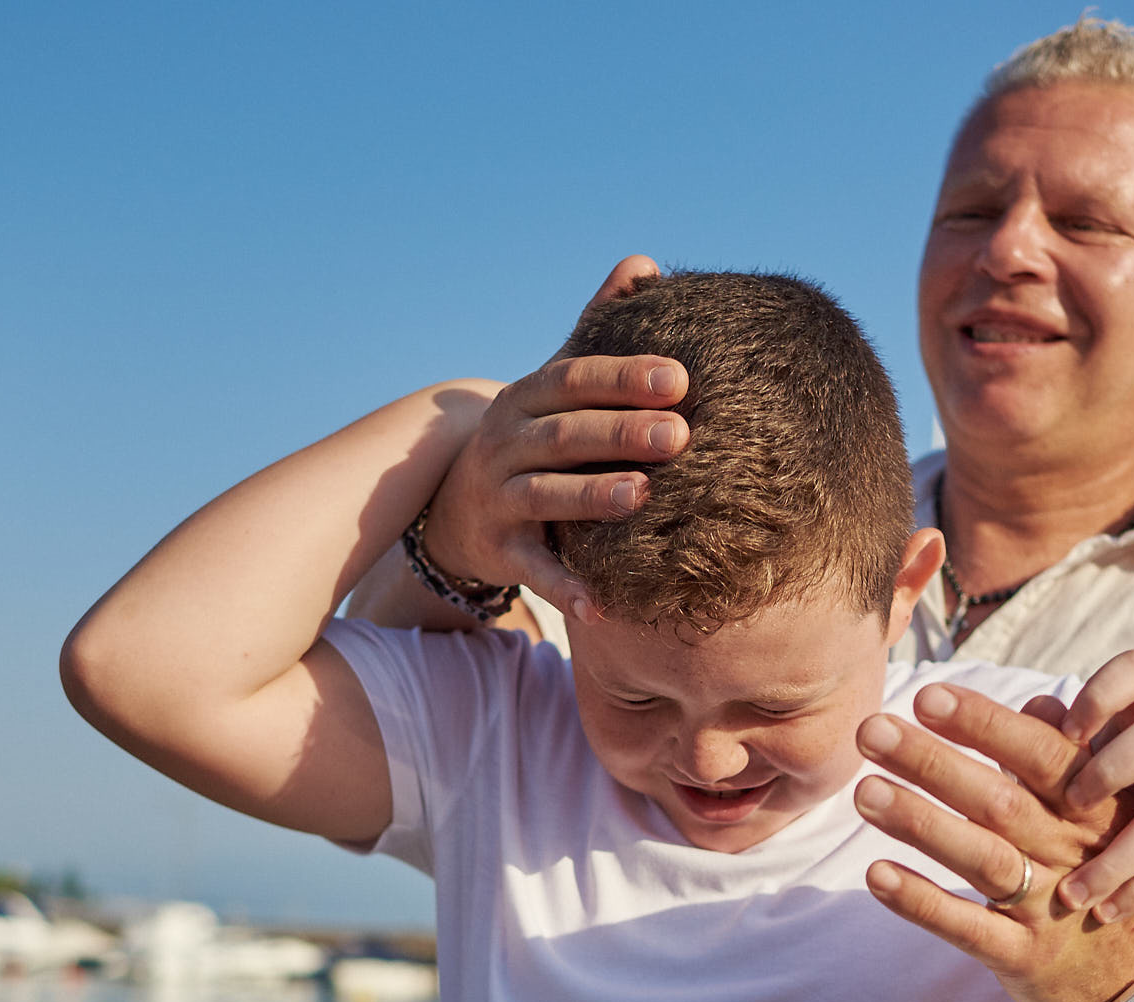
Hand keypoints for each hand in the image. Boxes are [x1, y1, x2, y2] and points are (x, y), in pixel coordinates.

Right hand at [418, 255, 688, 619]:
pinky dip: (565, 589)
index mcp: (526, 398)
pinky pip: (534, 570)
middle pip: (563, 435)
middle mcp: (505, 445)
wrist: (453, 504)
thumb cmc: (531, 437)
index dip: (622, 377)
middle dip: (620, 432)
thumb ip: (598, 328)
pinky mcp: (500, 552)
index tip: (679, 378)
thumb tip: (644, 264)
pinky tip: (603, 605)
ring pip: (544, 496)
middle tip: (679, 433)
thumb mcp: (555, 384)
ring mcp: (498, 499)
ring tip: (641, 496)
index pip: (573, 379)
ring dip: (590, 497)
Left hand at [853, 682, 1133, 1001]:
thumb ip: (1060, 757)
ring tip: (865, 793)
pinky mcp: (1022, 955)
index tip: (927, 696)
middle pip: (999, 800)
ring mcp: (1047, 906)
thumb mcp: (1095, 811)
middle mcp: (1069, 850)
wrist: (1130, 972)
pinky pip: (969, 928)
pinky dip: (924, 902)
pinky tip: (876, 875)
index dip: (984, 723)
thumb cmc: (1093, 869)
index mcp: (1089, 805)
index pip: (1037, 753)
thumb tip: (1034, 700)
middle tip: (871, 730)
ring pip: (982, 858)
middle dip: (932, 762)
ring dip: (921, 824)